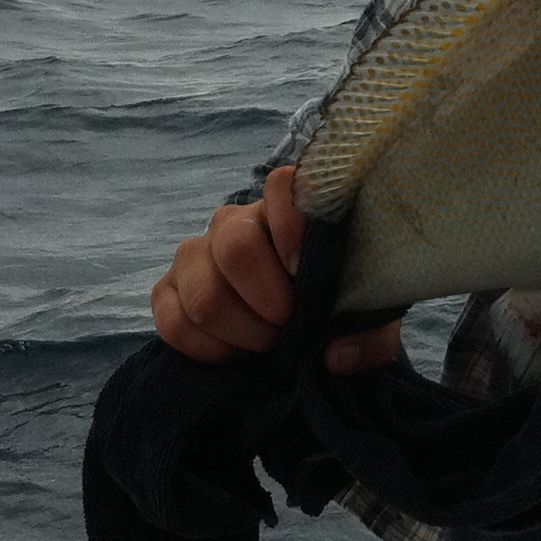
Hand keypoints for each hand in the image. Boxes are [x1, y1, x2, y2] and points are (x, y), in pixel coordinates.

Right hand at [151, 165, 404, 373]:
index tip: (305, 270)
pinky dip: (209, 349)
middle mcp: (236, 222)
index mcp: (289, 209)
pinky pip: (172, 322)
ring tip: (268, 344)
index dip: (292, 225)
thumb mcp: (368, 317)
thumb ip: (371, 334)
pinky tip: (236, 353)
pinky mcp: (169, 291)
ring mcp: (196, 255)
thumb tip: (338, 355)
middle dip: (267, 301)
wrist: (296, 329)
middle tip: (289, 326)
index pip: (283, 185)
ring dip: (242, 333)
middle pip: (236, 247)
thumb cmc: (335, 306)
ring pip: (203, 296)